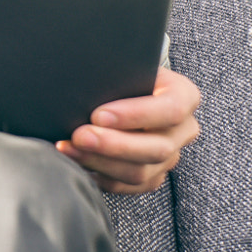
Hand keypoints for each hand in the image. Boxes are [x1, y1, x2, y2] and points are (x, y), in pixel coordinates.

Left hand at [57, 67, 200, 194]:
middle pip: (157, 148)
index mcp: (183, 95)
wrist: (118, 90)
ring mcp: (169, 156)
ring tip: (68, 148)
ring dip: (100, 162)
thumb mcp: (122, 65)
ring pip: (141, 172)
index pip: (170, 109)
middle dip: (112, 144)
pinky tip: (76, 163)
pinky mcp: (151, 176)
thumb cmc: (119, 74)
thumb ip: (114, 73)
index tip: (98, 114)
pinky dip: (99, 176)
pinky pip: (128, 186)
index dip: (135, 115)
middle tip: (78, 135)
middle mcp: (183, 129)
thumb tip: (84, 81)